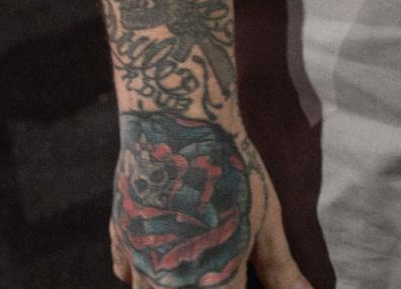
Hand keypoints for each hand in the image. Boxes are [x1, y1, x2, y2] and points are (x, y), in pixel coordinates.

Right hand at [111, 113, 311, 288]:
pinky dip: (148, 273)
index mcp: (213, 284)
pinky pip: (130, 277)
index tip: (243, 279)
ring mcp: (139, 267)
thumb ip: (280, 268)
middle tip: (224, 259)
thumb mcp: (265, 221)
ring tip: (197, 260)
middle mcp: (169, 285)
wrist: (178, 127)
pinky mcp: (120, 244)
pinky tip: (165, 255)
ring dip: (178, 281)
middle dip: (210, 282)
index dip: (237, 287)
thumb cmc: (232, 173)